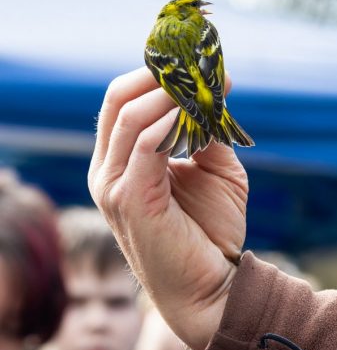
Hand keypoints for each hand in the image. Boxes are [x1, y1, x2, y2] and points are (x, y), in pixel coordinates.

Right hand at [88, 68, 248, 349]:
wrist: (211, 288)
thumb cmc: (209, 232)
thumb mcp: (214, 171)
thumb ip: (208, 134)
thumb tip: (217, 91)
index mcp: (120, 162)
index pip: (121, 101)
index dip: (155, 75)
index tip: (197, 61)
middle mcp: (106, 171)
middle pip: (117, 99)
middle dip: (160, 74)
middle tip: (201, 63)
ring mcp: (112, 186)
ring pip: (131, 115)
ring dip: (173, 93)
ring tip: (211, 86)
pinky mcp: (128, 200)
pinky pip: (146, 143)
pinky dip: (173, 121)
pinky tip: (200, 113)